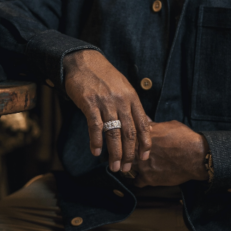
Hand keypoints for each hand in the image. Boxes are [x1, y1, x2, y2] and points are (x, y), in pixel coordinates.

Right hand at [63, 50, 151, 171]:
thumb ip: (133, 107)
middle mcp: (121, 101)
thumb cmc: (104, 77)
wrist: (83, 62)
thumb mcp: (124, 88)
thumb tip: (147, 124)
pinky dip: (96, 141)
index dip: (145, 143)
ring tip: (114, 167)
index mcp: (132, 98)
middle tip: (127, 169)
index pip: (143, 124)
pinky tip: (96, 152)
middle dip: (129, 154)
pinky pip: (95, 126)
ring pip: (114, 132)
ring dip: (115, 152)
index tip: (143, 158)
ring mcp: (106, 102)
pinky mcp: (90, 103)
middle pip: (129, 132)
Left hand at [132, 120, 207, 186]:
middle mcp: (138, 150)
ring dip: (131, 168)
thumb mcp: (169, 125)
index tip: (127, 142)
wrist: (196, 157)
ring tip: (135, 167)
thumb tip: (146, 120)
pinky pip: (136, 182)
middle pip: (124, 153)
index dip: (126, 140)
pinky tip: (142, 178)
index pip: (126, 137)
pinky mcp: (148, 178)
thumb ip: (154, 125)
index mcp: (142, 135)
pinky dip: (139, 181)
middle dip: (125, 154)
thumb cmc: (185, 139)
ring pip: (127, 167)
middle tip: (127, 156)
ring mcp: (142, 164)